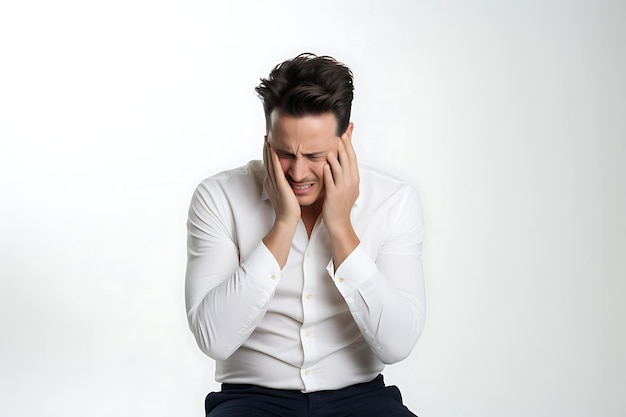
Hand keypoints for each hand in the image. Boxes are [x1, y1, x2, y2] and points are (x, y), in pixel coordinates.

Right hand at [263, 139, 300, 225]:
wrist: (288, 219)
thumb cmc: (289, 209)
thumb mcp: (286, 194)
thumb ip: (285, 186)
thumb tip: (288, 181)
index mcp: (271, 183)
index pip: (269, 165)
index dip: (268, 154)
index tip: (268, 144)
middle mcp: (270, 181)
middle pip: (267, 161)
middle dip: (265, 149)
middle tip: (265, 137)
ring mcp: (274, 183)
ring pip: (269, 163)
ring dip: (268, 150)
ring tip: (267, 139)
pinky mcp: (280, 184)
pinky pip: (276, 168)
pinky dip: (273, 158)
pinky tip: (273, 149)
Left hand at [322, 134, 359, 270]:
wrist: (339, 222)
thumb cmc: (340, 204)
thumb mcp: (347, 187)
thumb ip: (345, 174)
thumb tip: (343, 161)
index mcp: (354, 179)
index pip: (353, 158)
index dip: (349, 146)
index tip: (345, 134)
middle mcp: (351, 182)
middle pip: (349, 161)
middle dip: (345, 147)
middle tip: (340, 134)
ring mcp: (343, 189)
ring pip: (341, 169)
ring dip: (337, 157)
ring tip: (332, 146)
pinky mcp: (334, 195)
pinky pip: (331, 181)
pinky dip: (328, 172)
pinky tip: (324, 164)